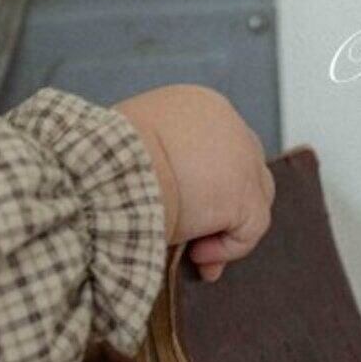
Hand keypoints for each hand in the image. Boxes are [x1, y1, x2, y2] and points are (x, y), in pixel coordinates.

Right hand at [115, 84, 273, 281]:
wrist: (112, 167)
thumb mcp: (133, 139)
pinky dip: (225, 249)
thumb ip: (156, 153)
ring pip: (253, 200)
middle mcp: (229, 124)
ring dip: (224, 229)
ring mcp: (243, 159)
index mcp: (199, 105)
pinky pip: (248, 230)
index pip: (218, 146)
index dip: (205, 182)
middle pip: (243, 170)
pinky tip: (196, 256)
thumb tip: (156, 183)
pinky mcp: (246, 195)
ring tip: (194, 251)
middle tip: (197, 238)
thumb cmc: (107, 155)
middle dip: (223, 207)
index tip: (185, 210)